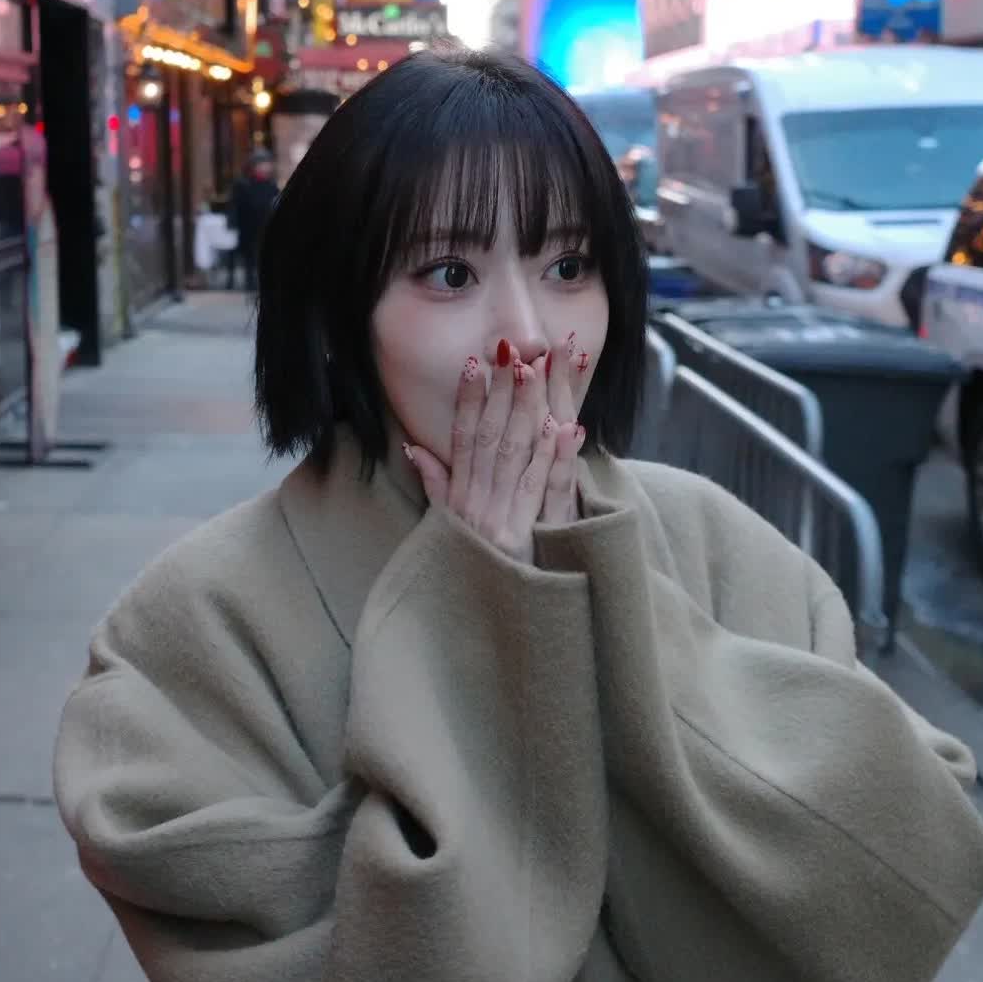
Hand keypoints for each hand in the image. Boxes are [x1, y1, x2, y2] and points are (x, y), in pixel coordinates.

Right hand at [404, 341, 586, 562]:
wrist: (479, 629)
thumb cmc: (467, 578)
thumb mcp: (445, 532)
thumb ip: (436, 488)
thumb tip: (415, 448)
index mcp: (460, 502)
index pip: (462, 440)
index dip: (468, 402)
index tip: (473, 365)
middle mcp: (477, 506)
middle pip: (491, 439)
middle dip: (502, 393)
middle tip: (511, 352)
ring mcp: (502, 521)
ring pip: (517, 454)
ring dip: (528, 410)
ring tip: (538, 371)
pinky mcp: (527, 539)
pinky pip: (542, 490)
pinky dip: (554, 457)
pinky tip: (566, 426)